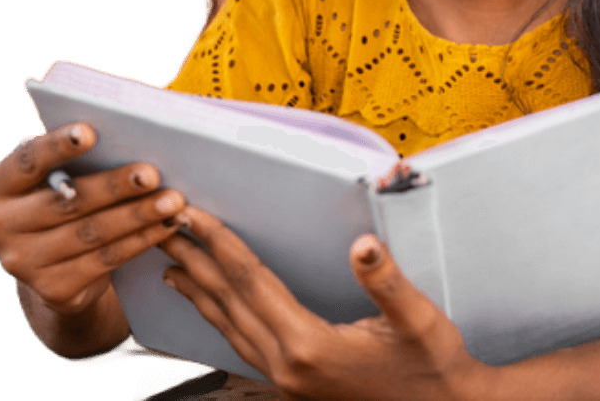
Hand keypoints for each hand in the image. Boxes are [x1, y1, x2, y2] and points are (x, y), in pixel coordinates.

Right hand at [0, 123, 187, 315]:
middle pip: (68, 201)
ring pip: (92, 233)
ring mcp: (23, 262)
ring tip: (174, 200)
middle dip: (115, 187)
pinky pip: (106, 260)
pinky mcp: (52, 289)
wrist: (54, 266)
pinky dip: (142, 240)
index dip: (58, 146)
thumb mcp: (57, 177)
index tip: (90, 131)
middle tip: (153, 173)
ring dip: (138, 215)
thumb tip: (129, 133)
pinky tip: (168, 225)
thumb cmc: (63, 198)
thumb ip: (75, 158)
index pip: (27, 161)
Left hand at [159, 206, 490, 400]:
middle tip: (166, 228)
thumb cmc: (433, 368)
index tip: (196, 216)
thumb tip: (363, 246)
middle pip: (229, 302)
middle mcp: (289, 367)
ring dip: (200, 290)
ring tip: (174, 264)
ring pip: (229, 327)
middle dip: (195, 260)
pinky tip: (215, 307)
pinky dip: (220, 318)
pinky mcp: (294, 384)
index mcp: (311, 346)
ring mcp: (288, 381)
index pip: (252, 282)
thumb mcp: (419, 322)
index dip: (221, 244)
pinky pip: (242, 343)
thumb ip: (387, 283)